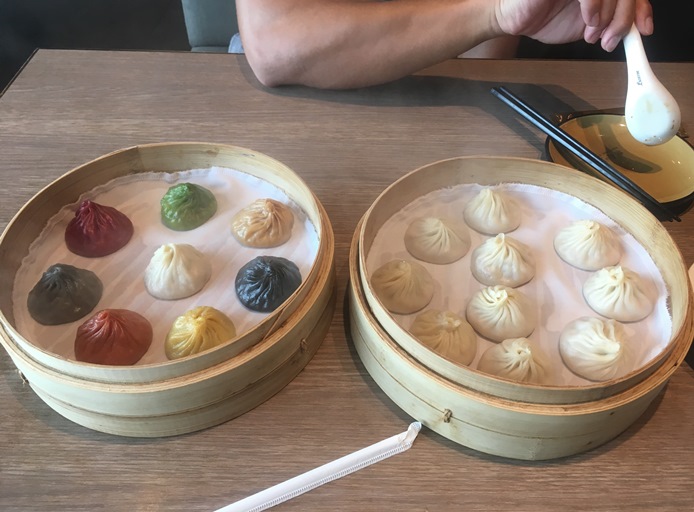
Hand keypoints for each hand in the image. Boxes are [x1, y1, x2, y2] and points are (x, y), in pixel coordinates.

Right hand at [494, 0, 652, 51]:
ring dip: (609, 17)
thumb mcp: (586, 26)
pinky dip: (595, 6)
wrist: (513, 18)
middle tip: (613, 39)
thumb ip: (610, 23)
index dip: (641, 9)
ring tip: (593, 33)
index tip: (643, 29)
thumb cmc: (543, 18)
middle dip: (625, 18)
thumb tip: (634, 29)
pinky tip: (587, 20)